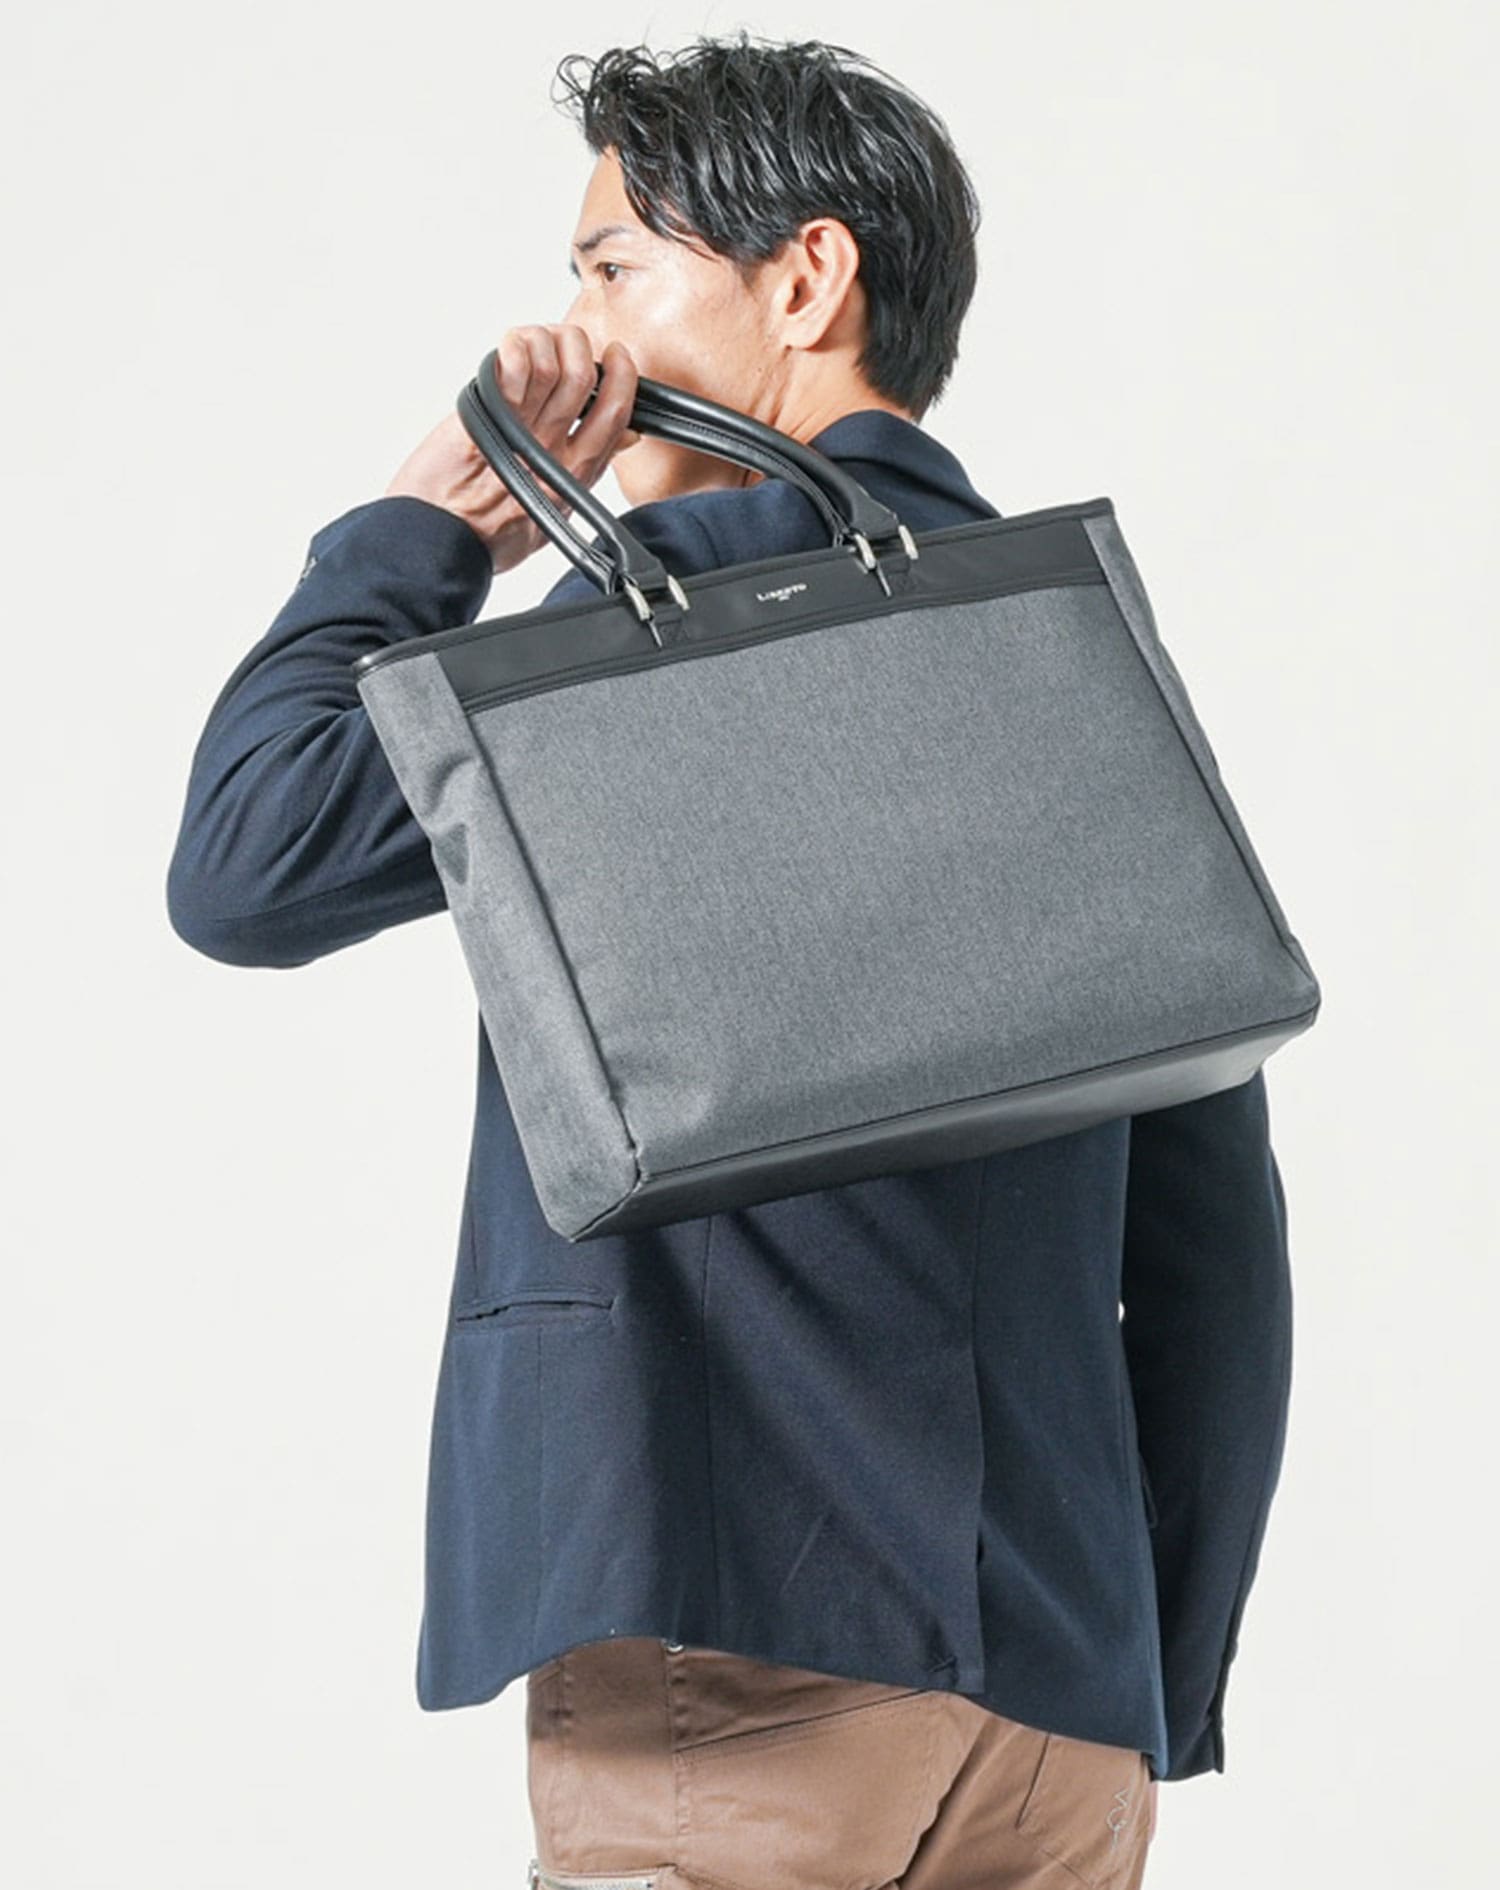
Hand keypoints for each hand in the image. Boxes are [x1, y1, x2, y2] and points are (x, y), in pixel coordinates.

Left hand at [385, 327, 641, 575]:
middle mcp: (551, 449)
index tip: (615, 357)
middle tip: (560, 344)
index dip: (622, 375)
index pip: (617, 413)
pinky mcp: (484, 418)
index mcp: (574, 474)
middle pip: (584, 377)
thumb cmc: (486, 536)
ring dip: (542, 340)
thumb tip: (627, 438)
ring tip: (526, 347)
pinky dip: (516, 346)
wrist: (438, 545)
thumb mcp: (556, 511)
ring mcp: (519, 431)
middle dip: (577, 344)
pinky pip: (514, 367)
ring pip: (552, 363)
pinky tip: (509, 350)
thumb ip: (590, 469)